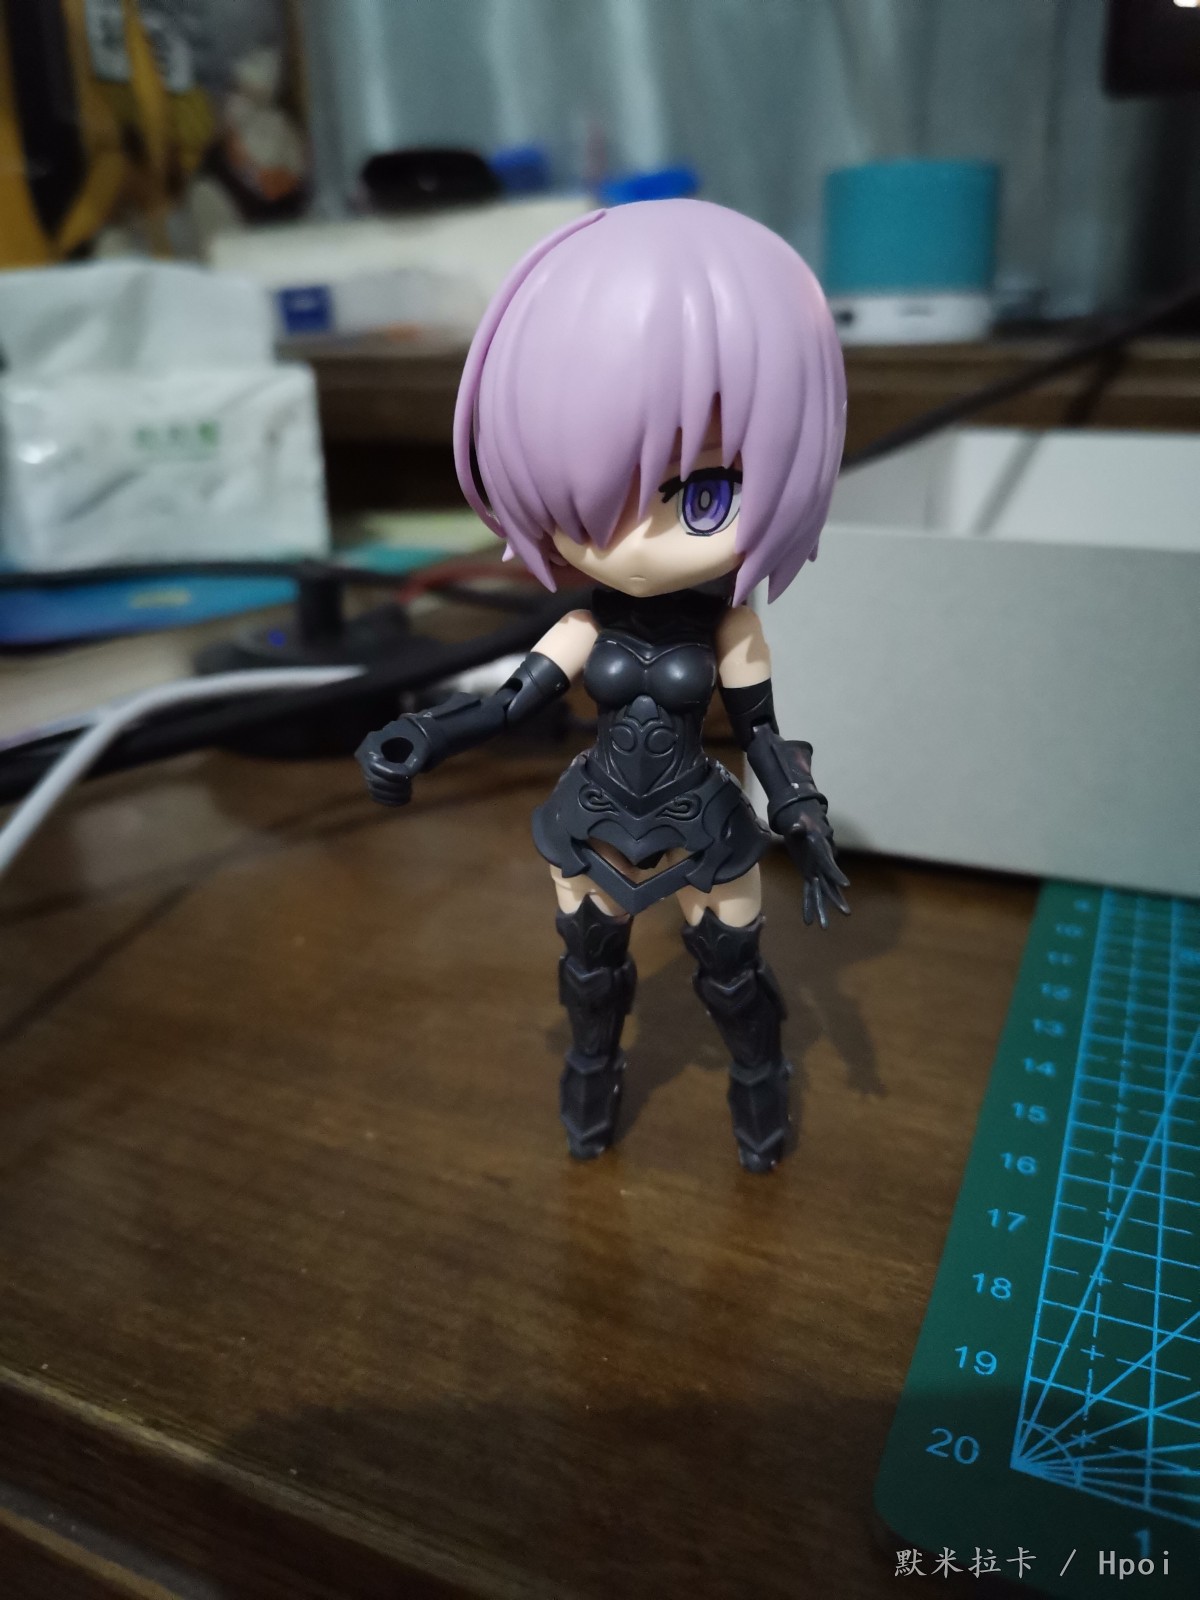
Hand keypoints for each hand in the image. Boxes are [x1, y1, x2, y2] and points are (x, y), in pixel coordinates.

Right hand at [355, 716, 432, 806]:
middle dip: (394, 787)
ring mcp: (365, 767)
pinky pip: (375, 795)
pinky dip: (390, 801)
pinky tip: (405, 799)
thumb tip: (404, 778)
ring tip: (409, 791)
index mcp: (373, 741)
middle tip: (410, 785)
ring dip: (394, 795)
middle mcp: (364, 754)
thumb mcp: (420, 748)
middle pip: (374, 779)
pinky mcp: (371, 778)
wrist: (411, 737)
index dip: (391, 775)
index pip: (374, 764)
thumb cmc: (417, 740)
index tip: (409, 777)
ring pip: (374, 790)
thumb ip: (413, 763)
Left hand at [780, 799, 850, 928]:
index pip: (830, 867)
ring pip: (821, 894)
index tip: (846, 884)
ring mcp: (816, 873)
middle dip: (836, 899)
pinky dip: (808, 906)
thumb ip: (799, 827)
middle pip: (830, 886)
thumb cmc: (805, 825)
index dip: (837, 875)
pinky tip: (808, 921)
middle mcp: (821, 868)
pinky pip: (809, 893)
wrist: (804, 827)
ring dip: (822, 909)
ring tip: (824, 927)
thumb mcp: (801, 824)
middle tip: (846, 912)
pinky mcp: (809, 876)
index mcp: (822, 855)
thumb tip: (797, 826)